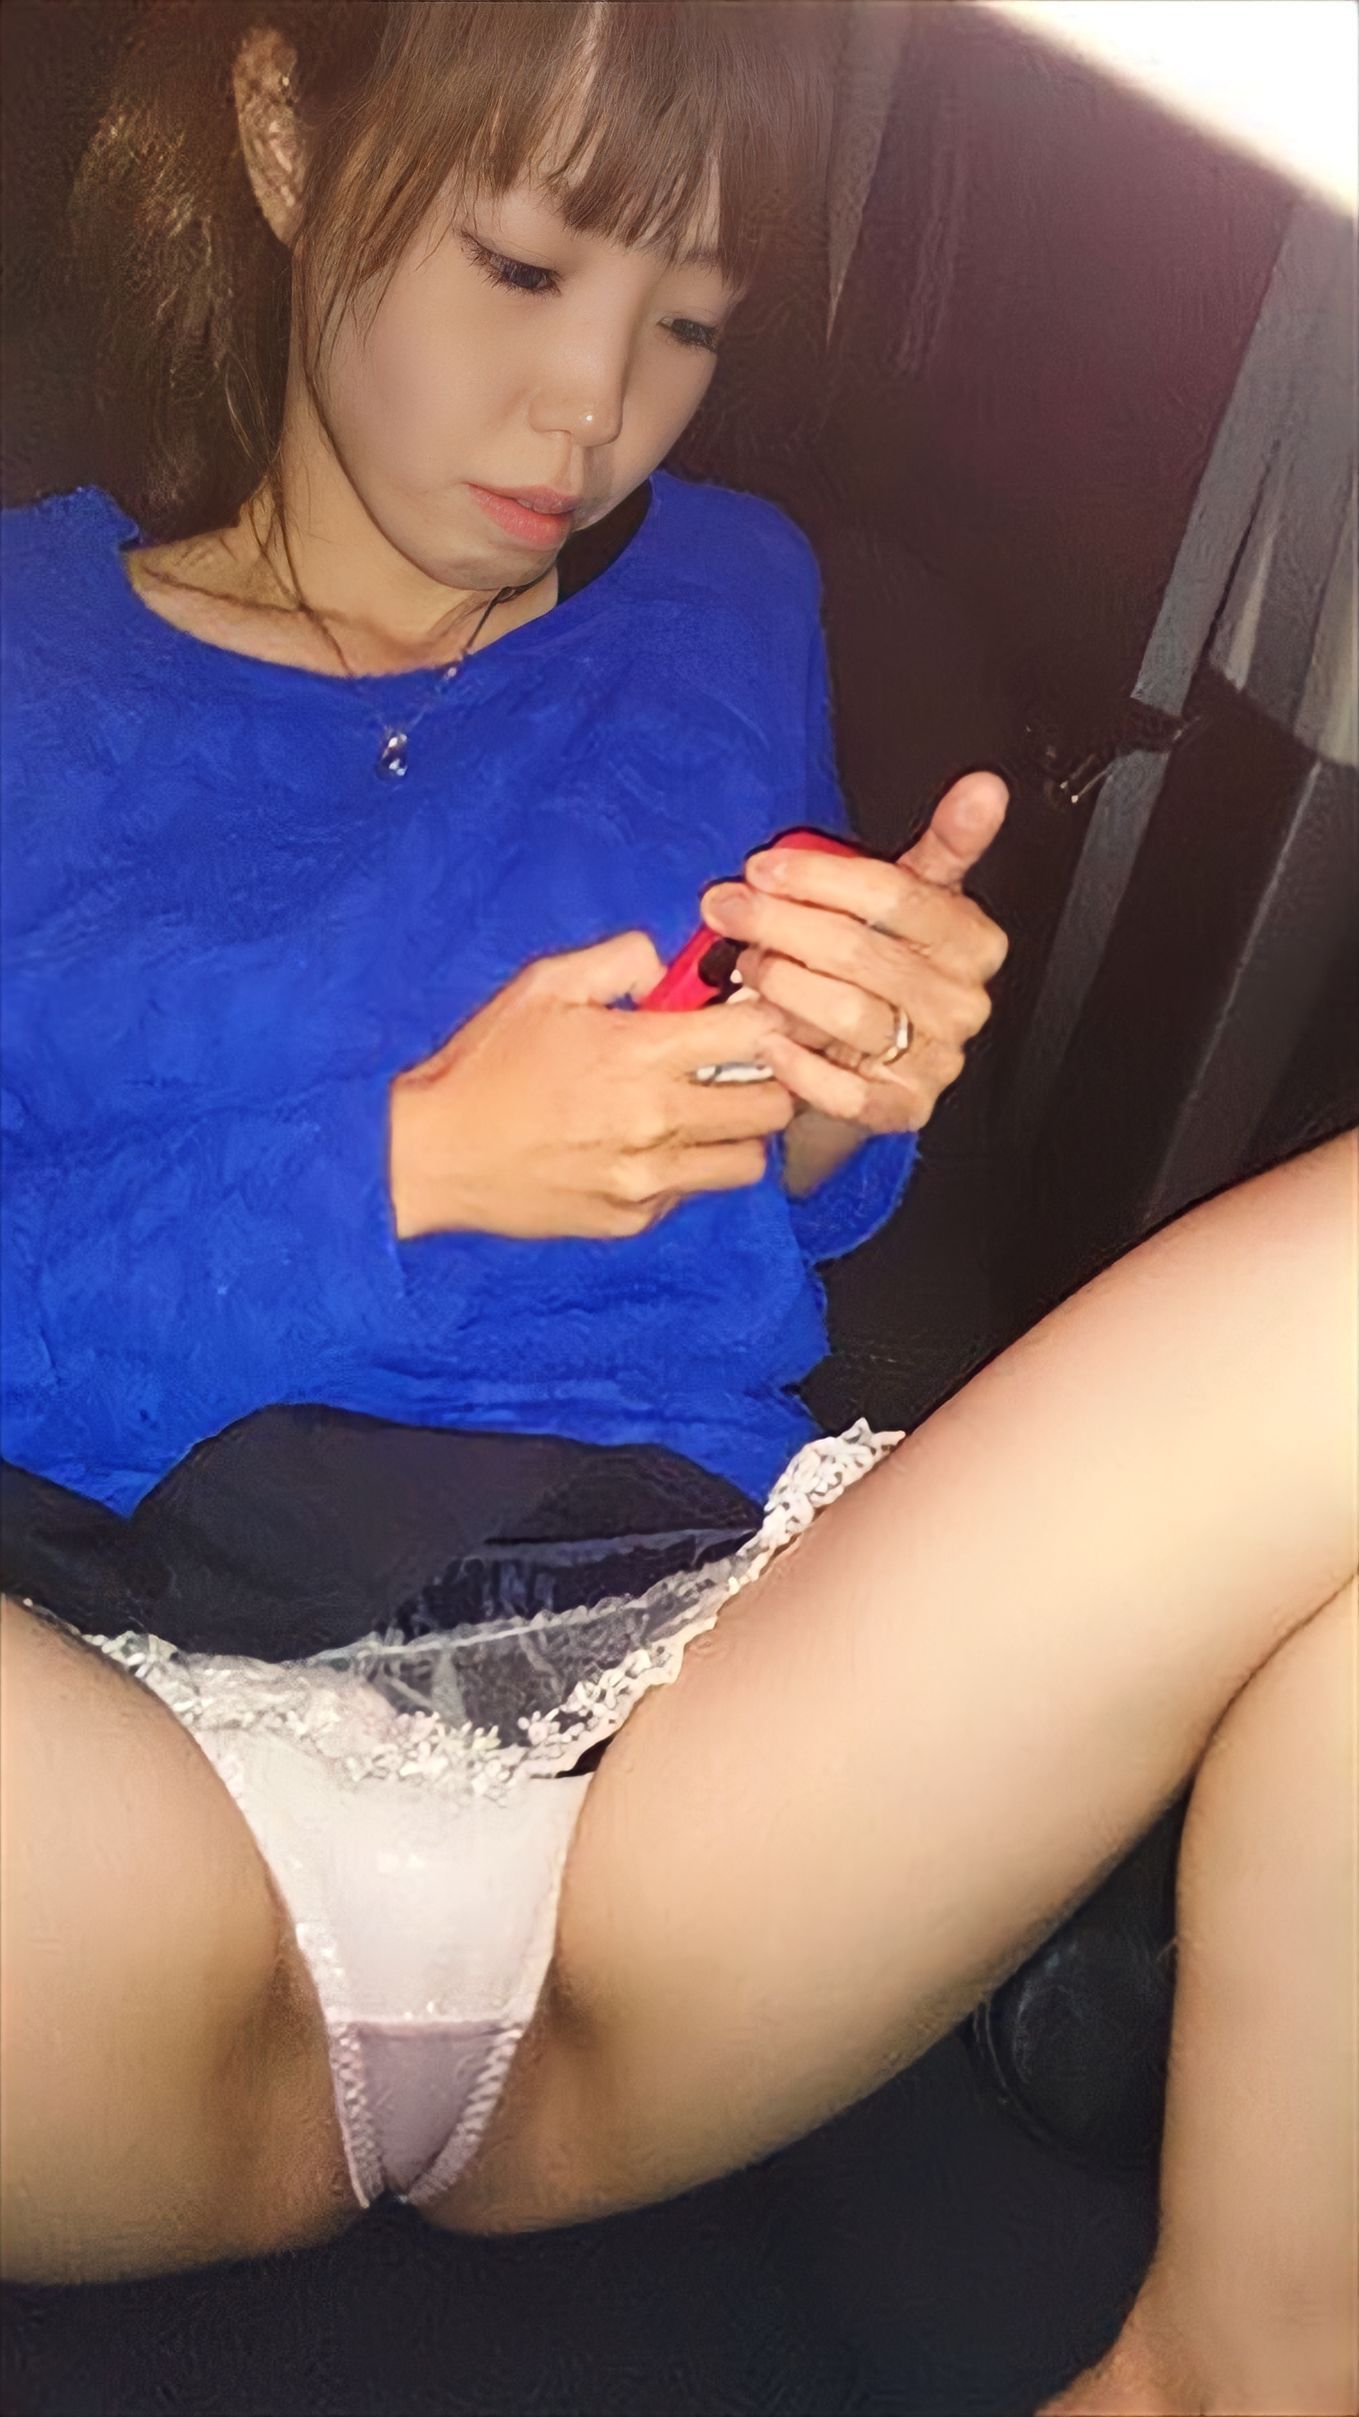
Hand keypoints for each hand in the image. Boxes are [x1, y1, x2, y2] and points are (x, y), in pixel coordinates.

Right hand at [388, 933, 794, 1240]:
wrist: (433, 1154)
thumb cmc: (485, 1064)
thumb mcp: (546, 983)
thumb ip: (623, 959)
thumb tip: (673, 968)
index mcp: (641, 1052)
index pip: (760, 1034)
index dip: (767, 1020)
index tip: (750, 1018)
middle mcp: (657, 1119)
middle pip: (775, 1105)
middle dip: (765, 1079)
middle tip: (733, 1068)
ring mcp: (649, 1177)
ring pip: (749, 1160)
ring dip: (736, 1133)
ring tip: (699, 1113)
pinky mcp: (634, 1218)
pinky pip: (694, 1192)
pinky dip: (686, 1169)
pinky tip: (645, 1147)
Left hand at [698, 771, 1009, 1134]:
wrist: (878, 1057)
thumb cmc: (884, 964)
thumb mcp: (912, 897)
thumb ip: (947, 841)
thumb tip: (985, 787)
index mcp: (972, 940)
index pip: (897, 895)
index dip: (820, 878)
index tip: (763, 867)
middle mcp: (962, 1002)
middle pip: (860, 952)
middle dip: (780, 925)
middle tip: (728, 908)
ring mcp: (935, 1060)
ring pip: (847, 1015)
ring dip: (781, 987)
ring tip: (746, 967)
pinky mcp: (902, 1109)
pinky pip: (845, 1092)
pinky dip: (797, 1066)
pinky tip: (767, 1038)